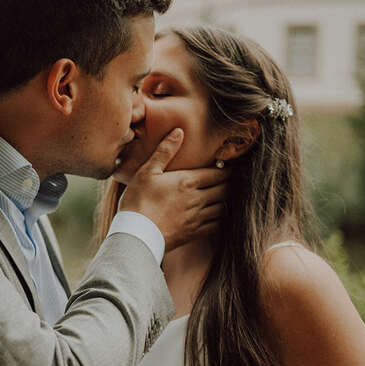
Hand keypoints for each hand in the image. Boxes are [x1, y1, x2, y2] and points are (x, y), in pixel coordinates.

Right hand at [119, 130, 227, 251]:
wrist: (136, 234)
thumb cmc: (138, 201)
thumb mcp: (147, 172)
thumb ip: (165, 151)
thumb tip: (179, 131)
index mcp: (188, 181)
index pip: (217, 173)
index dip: (224, 169)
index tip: (227, 167)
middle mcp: (197, 199)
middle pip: (223, 190)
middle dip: (227, 184)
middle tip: (228, 180)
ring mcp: (197, 217)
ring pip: (222, 207)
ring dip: (224, 201)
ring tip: (224, 196)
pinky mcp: (194, 233)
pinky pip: (215, 226)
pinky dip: (219, 219)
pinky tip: (216, 216)